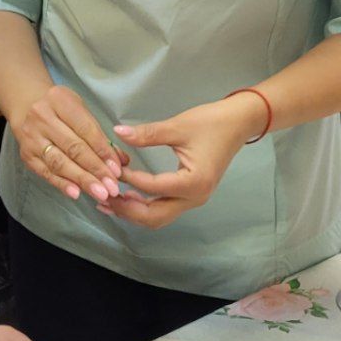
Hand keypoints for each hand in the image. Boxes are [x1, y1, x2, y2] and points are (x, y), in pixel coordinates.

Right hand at [10, 84, 130, 204]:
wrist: (27, 108)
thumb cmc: (61, 110)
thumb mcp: (81, 112)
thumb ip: (100, 135)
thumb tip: (121, 161)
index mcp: (59, 100)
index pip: (85, 129)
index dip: (103, 151)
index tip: (117, 169)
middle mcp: (42, 117)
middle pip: (73, 147)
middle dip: (95, 169)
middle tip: (112, 187)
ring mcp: (32, 137)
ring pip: (60, 162)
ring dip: (82, 180)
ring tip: (100, 193)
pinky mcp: (26, 155)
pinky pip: (46, 172)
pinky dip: (62, 184)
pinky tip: (76, 193)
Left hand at [108, 93, 268, 228]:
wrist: (238, 123)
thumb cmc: (212, 123)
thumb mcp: (177, 126)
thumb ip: (147, 134)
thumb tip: (118, 132)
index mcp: (193, 182)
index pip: (152, 187)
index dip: (128, 179)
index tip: (110, 168)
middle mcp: (195, 198)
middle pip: (154, 216)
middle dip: (126, 210)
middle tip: (101, 198)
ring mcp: (194, 200)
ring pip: (158, 217)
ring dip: (133, 212)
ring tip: (109, 201)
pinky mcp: (191, 195)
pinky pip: (164, 209)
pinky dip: (145, 207)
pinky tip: (128, 196)